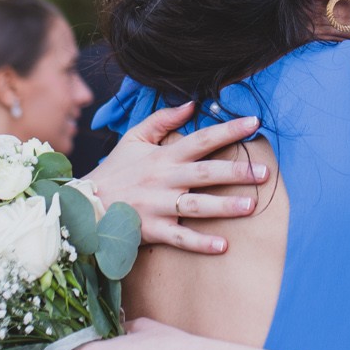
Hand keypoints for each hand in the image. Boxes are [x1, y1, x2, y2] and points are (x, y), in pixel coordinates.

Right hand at [80, 102, 267, 254]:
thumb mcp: (133, 138)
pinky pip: (180, 238)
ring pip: (197, 205)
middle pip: (205, 173)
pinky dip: (200, 243)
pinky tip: (223, 246)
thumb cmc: (115, 171)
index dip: (228, 130)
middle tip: (265, 172)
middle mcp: (164, 180)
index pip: (201, 139)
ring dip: (224, 206)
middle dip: (236, 171)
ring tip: (251, 206)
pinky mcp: (152, 230)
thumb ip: (161, 119)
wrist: (84, 205)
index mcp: (163, 156)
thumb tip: (191, 103)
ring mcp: (158, 206)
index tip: (254, 122)